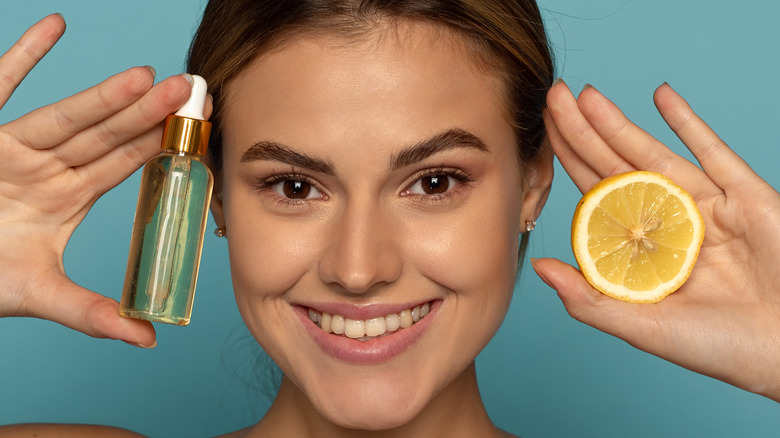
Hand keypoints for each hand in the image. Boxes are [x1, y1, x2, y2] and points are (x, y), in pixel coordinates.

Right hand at [0, 14, 195, 346]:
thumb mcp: (39, 294)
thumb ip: (91, 314)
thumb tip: (148, 339)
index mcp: (66, 196)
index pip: (122, 163)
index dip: (158, 145)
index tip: (196, 128)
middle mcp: (46, 167)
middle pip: (104, 134)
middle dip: (145, 113)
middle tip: (189, 90)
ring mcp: (11, 148)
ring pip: (64, 115)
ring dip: (103, 95)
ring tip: (146, 76)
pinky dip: (22, 56)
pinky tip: (54, 25)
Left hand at [533, 79, 779, 400]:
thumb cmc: (721, 349)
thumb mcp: (645, 328)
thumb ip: (590, 300)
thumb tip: (539, 267)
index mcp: (642, 251)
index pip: (595, 197)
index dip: (568, 163)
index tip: (543, 131)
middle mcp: (668, 222)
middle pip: (616, 167)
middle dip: (583, 132)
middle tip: (554, 96)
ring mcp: (706, 206)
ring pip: (653, 154)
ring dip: (619, 123)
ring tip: (587, 96)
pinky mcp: (747, 195)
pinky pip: (714, 152)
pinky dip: (689, 123)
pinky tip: (661, 96)